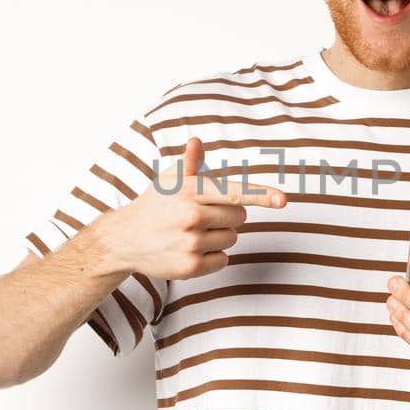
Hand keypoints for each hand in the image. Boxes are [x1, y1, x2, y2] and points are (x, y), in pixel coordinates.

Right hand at [85, 135, 285, 279]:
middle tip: (202, 214)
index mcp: (190, 191)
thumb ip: (189, 163)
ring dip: (220, 235)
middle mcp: (190, 216)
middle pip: (239, 216)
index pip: (233, 192)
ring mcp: (190, 243)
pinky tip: (191, 249)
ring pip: (232, 238)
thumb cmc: (156, 204)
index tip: (284, 200)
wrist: (125, 239)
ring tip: (193, 232)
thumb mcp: (170, 181)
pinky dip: (213, 256)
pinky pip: (223, 260)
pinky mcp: (190, 267)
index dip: (262, 195)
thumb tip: (196, 142)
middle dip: (228, 214)